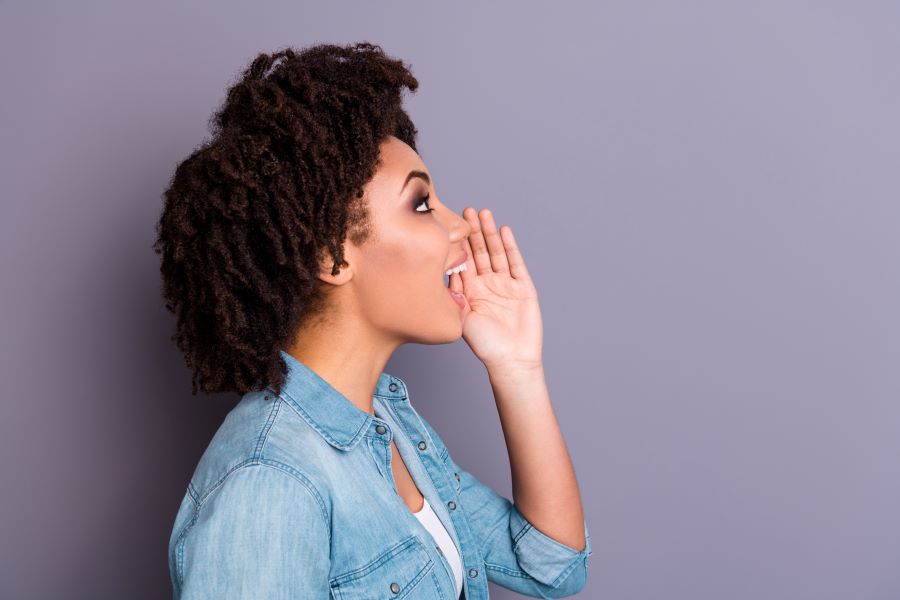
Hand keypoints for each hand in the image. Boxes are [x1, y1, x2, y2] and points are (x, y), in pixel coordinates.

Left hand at [448, 207, 542, 369]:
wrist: (511, 360)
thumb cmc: (485, 345)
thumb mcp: (462, 320)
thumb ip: (455, 297)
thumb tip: (446, 274)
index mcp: (470, 291)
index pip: (462, 261)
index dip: (457, 243)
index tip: (448, 224)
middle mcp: (487, 284)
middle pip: (479, 252)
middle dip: (472, 232)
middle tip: (465, 211)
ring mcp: (505, 284)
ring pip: (496, 252)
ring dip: (489, 233)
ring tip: (483, 214)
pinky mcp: (523, 287)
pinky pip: (515, 263)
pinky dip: (510, 246)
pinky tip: (503, 231)